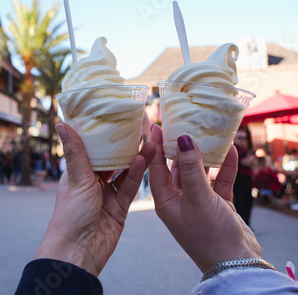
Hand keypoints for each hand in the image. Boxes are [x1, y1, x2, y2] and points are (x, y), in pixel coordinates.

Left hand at [34, 123, 155, 275]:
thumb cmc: (70, 215)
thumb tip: (61, 123)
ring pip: (124, 173)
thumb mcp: (76, 179)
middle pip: (111, 160)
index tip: (116, 118)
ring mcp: (107, 196)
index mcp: (77, 173)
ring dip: (136, 159)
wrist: (79, 252)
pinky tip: (143, 161)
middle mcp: (92, 183)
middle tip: (140, 129)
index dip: (103, 135)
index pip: (92, 149)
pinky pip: (130, 188)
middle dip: (124, 146)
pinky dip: (136, 175)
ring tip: (149, 143)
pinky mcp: (120, 208)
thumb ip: (75, 152)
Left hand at [149, 124, 261, 272]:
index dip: (154, 146)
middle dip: (178, 147)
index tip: (156, 126)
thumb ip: (190, 168)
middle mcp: (178, 200)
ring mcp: (198, 202)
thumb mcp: (197, 198)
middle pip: (175, 168)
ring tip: (206, 133)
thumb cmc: (209, 235)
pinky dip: (223, 167)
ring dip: (203, 155)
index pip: (155, 168)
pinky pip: (218, 181)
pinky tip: (230, 151)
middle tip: (181, 124)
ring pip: (198, 172)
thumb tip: (183, 138)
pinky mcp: (217, 205)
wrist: (235, 265)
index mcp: (165, 200)